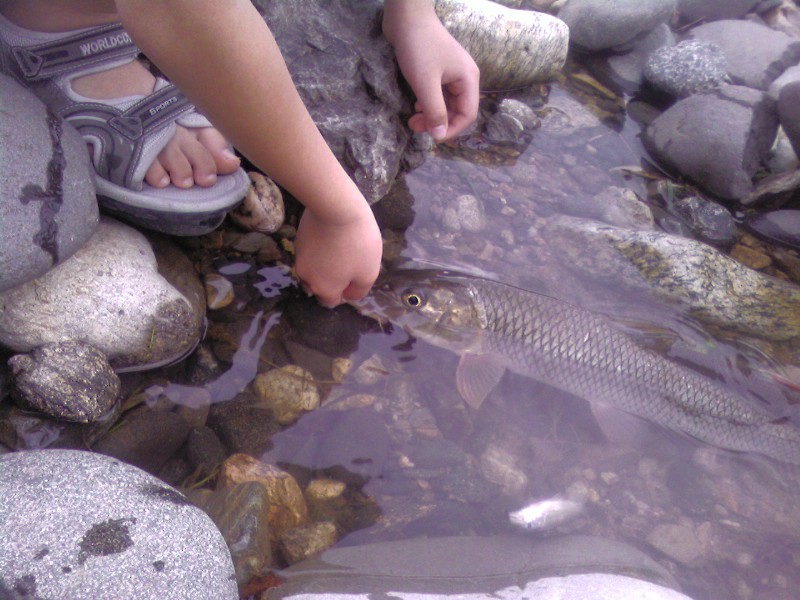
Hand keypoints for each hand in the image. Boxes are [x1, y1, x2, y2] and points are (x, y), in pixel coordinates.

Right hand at [293, 202, 382, 306]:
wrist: (335, 207)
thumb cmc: (357, 243)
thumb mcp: (369, 272)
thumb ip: (359, 290)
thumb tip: (348, 296)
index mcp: (324, 289)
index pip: (331, 301)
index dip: (344, 292)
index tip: (355, 276)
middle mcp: (307, 277)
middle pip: (319, 285)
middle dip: (332, 279)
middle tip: (349, 261)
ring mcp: (299, 257)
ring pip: (314, 268)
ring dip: (325, 263)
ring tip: (341, 247)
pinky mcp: (299, 239)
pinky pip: (310, 251)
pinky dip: (320, 248)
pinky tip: (332, 235)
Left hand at [384, 4, 479, 140]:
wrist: (406, 17)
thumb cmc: (418, 48)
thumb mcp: (425, 84)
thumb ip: (434, 111)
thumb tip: (440, 136)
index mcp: (468, 80)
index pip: (468, 115)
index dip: (451, 130)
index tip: (431, 137)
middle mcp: (463, 78)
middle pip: (457, 111)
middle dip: (438, 122)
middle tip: (415, 126)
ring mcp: (450, 73)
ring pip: (445, 104)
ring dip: (430, 114)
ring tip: (412, 118)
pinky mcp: (437, 70)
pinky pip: (437, 94)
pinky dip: (427, 103)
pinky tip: (415, 104)